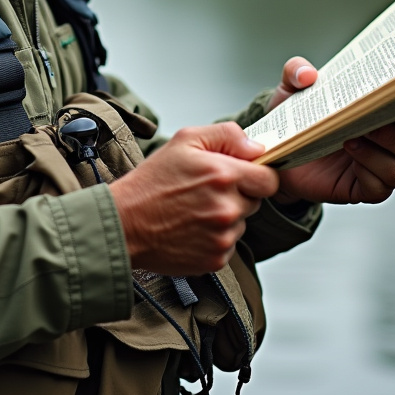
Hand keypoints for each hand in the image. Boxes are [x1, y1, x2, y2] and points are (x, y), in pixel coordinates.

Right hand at [108, 123, 278, 275]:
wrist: (124, 224)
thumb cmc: (151, 182)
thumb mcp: (185, 140)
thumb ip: (227, 135)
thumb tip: (257, 148)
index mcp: (223, 175)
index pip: (269, 179)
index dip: (258, 175)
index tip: (243, 175)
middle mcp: (227, 208)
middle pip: (256, 201)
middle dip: (238, 194)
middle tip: (207, 191)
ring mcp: (222, 237)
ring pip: (241, 223)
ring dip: (226, 217)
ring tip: (194, 210)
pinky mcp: (216, 259)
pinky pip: (228, 244)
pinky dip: (215, 237)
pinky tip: (192, 228)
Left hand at [264, 56, 394, 205]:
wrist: (281, 153)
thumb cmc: (299, 117)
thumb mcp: (292, 89)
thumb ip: (296, 71)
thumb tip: (307, 74)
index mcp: (387, 112)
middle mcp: (393, 140)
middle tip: (376, 121)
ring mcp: (381, 166)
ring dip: (381, 152)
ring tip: (350, 138)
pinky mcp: (364, 189)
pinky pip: (380, 188)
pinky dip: (369, 173)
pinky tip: (350, 158)